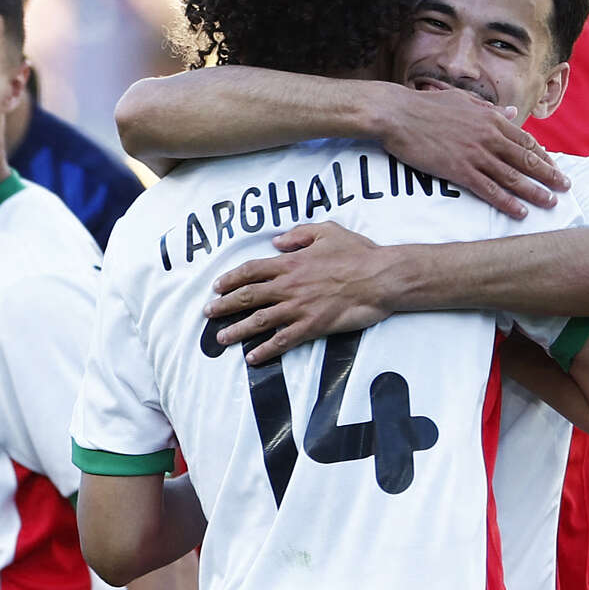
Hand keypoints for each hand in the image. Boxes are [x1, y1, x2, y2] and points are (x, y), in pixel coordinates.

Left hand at [206, 226, 409, 357]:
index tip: (217, 286)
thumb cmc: (358, 253)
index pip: (251, 270)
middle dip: (224, 306)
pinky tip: (253, 358)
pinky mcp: (312, 326)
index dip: (231, 279)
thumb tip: (277, 241)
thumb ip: (299, 234)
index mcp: (291, 262)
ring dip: (236, 330)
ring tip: (220, 338)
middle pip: (247, 296)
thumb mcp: (327, 231)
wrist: (381, 278)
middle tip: (208, 313)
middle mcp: (289, 286)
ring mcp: (299, 307)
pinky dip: (265, 350)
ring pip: (259, 320)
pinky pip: (283, 341)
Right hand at [364, 83, 565, 213]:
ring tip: (550, 203)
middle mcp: (489, 137)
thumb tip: (510, 112)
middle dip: (549, 175)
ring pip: (513, 177)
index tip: (553, 167)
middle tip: (565, 187)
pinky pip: (489, 190)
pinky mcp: (459, 170)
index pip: (525, 140)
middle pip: (526, 160)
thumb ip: (489, 108)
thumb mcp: (463, 100)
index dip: (542, 156)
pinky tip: (519, 212)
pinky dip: (506, 202)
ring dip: (535, 192)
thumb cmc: (426, 105)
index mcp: (490, 118)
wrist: (397, 113)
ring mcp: (475, 154)